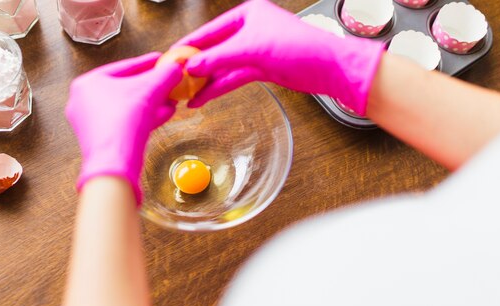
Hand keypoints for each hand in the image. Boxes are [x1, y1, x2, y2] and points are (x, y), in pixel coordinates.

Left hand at [66, 52, 182, 204]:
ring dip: (152, 104)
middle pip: (126, 89)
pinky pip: (125, 124)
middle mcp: (84, 102)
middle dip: (152, 87)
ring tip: (171, 100)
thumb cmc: (123, 123)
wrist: (114, 164)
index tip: (162, 60)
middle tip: (169, 82)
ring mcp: (90, 124)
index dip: (148, 63)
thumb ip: (165, 75)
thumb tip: (176, 67)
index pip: (124, 68)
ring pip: (127, 108)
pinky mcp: (101, 141)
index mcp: (87, 83)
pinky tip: (164, 115)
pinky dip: (144, 118)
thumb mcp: (150, 90)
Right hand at [174, 0, 383, 114]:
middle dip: (196, 66)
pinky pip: (234, 78)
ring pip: (223, 67)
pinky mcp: (261, 69)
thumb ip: (218, 58)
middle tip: (175, 80)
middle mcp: (249, 30)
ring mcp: (255, 51)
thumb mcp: (251, 50)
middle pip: (215, 49)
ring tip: (185, 96)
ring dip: (206, 82)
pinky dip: (219, 88)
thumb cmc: (297, 47)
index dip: (190, 45)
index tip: (171, 57)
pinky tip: (203, 98)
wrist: (328, 67)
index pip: (210, 30)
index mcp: (247, 14)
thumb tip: (191, 66)